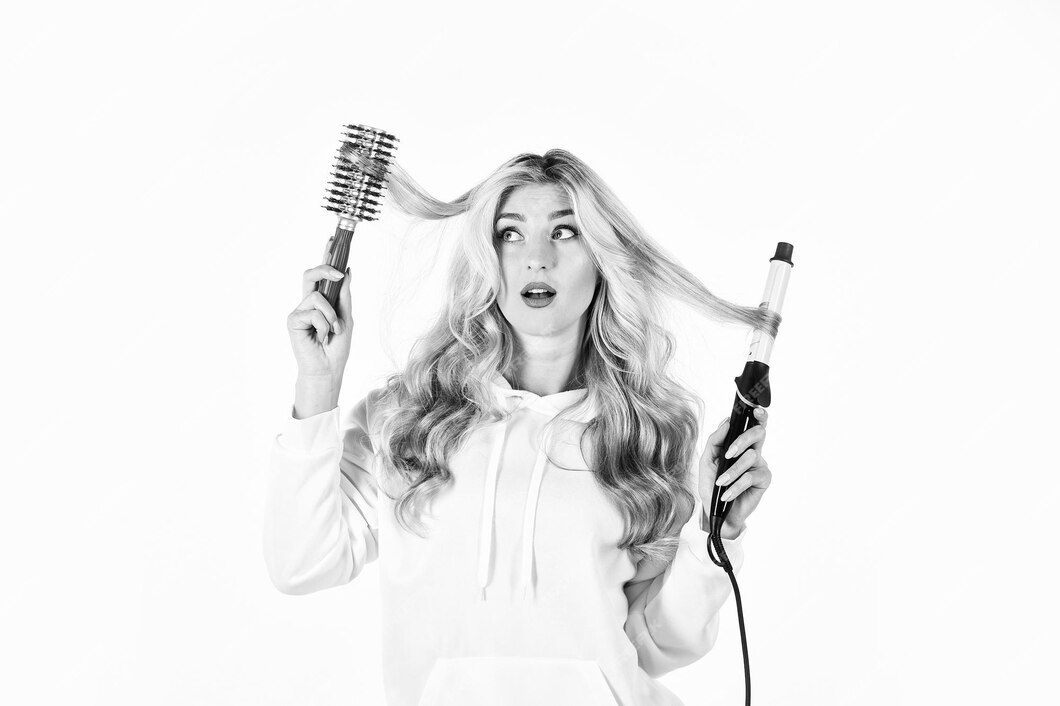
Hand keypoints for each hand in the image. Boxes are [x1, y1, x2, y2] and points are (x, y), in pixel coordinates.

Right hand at [286, 235, 353, 379]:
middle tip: (338, 273)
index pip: (322, 275)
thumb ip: (344, 295)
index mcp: (322, 301)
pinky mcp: (293, 320)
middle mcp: (308, 303)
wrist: (328, 369)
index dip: (325, 257)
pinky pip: (313, 311)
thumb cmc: (337, 347)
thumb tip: (347, 271)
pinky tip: (320, 337)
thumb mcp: (347, 317)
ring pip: (317, 296)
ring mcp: (299, 310)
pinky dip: (323, 324)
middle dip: (325, 269)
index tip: (330, 240)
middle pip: (310, 275)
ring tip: (333, 331)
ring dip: (331, 315)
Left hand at [699, 407, 772, 537]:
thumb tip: (726, 422)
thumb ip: (715, 440)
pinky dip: (736, 485)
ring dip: (733, 471)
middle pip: (758, 433)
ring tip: (721, 482)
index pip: (753, 425)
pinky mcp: (763, 480)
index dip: (759, 415)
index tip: (756, 410)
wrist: (716, 510)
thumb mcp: (707, 460)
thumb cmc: (712, 484)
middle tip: (729, 453)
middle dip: (743, 440)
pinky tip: (727, 494)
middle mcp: (753, 451)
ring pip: (751, 457)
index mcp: (741, 444)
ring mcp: (759, 465)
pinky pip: (751, 477)